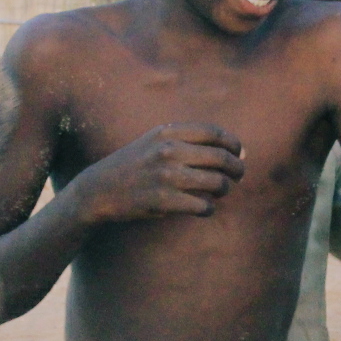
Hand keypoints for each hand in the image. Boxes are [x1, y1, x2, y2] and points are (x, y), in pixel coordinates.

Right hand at [69, 124, 243, 223]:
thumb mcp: (155, 141)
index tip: (239, 153)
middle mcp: (169, 151)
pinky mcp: (164, 201)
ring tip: (221, 191)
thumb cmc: (135, 164)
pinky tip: (204, 207)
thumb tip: (237, 151)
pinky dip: (209, 208)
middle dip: (237, 168)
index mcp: (168, 132)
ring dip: (225, 189)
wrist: (100, 188)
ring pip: (217, 183)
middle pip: (221, 158)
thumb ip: (190, 141)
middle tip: (239, 175)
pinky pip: (203, 206)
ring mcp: (166, 176)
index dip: (233, 144)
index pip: (214, 132)